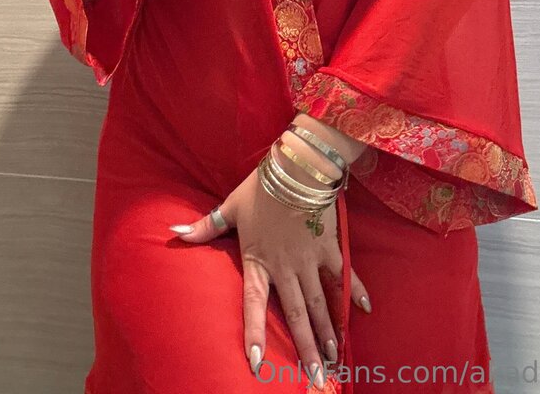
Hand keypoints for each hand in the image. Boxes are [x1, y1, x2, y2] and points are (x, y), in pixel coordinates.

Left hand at [168, 164, 371, 389]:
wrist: (297, 167)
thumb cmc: (261, 187)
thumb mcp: (231, 207)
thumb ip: (205, 226)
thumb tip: (174, 232)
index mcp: (259, 260)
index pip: (254, 304)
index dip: (255, 334)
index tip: (257, 363)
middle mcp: (286, 267)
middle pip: (297, 315)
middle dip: (306, 348)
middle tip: (317, 377)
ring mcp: (311, 259)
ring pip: (320, 302)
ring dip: (328, 330)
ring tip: (335, 356)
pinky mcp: (330, 247)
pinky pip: (344, 275)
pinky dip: (355, 292)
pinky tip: (365, 311)